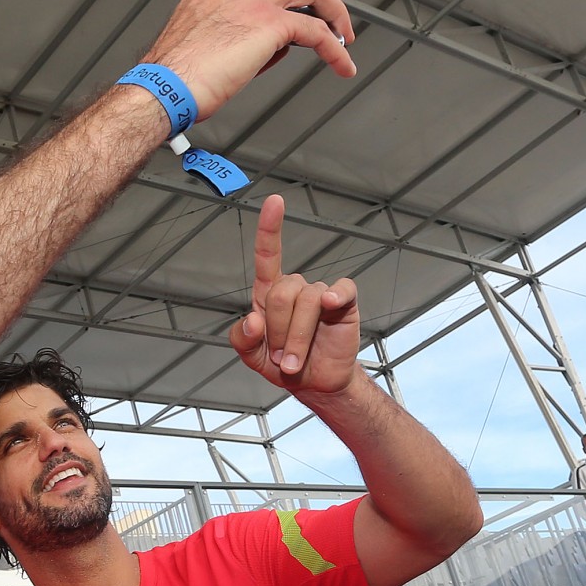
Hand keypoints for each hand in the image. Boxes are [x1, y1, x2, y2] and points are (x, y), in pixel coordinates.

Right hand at [142, 0, 354, 117]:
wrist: (165, 88)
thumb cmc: (174, 72)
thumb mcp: (200, 33)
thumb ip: (238, 26)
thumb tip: (276, 42)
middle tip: (324, 12)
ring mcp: (253, 0)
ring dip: (333, 11)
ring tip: (340, 34)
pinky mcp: (269, 25)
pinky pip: (316, 31)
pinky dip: (334, 48)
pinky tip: (340, 62)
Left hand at [231, 196, 360, 388]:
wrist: (315, 384)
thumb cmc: (283, 364)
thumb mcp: (251, 357)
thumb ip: (242, 339)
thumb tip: (252, 320)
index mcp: (270, 294)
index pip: (268, 255)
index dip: (270, 228)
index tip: (275, 201)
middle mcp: (295, 288)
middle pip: (281, 293)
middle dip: (278, 331)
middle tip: (281, 358)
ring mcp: (321, 293)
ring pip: (306, 301)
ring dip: (297, 337)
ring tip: (295, 362)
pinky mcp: (343, 303)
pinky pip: (341, 289)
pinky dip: (336, 295)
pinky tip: (330, 303)